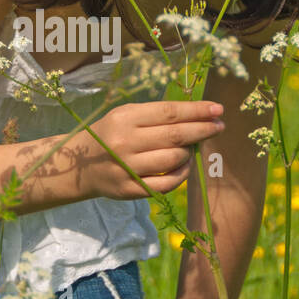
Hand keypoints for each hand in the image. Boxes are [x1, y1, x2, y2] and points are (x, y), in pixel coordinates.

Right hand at [73, 98, 224, 201]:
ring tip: (193, 146)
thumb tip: (196, 114)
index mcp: (124, 118)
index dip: (197, 110)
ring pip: (174, 159)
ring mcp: (127, 168)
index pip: (169, 112)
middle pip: (175, 135)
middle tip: (219, 125)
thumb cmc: (109, 135)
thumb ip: (155, 115)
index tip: (217, 109)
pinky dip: (182, 174)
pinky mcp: (130, 190)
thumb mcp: (125, 116)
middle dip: (203, 129)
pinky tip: (185, 165)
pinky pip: (167, 183)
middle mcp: (125, 142)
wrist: (78, 166)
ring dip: (190, 152)